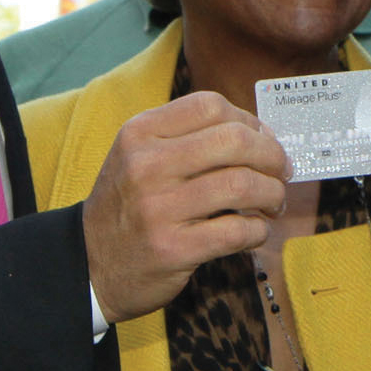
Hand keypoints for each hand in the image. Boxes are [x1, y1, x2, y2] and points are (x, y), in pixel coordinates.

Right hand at [80, 91, 289, 322]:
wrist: (88, 264)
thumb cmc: (128, 205)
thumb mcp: (139, 157)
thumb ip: (189, 138)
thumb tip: (261, 134)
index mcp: (139, 134)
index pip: (210, 105)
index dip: (250, 120)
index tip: (265, 139)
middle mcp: (146, 166)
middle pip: (234, 140)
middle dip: (272, 155)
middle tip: (281, 171)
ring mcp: (158, 209)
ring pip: (242, 185)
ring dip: (272, 194)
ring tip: (273, 203)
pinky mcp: (173, 249)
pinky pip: (237, 230)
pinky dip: (258, 230)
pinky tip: (254, 231)